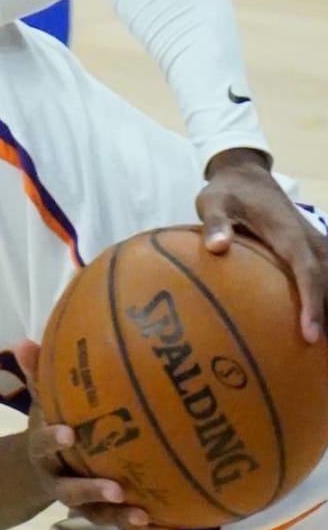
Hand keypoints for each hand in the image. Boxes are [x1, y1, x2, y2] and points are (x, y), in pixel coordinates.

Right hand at [14, 341, 181, 529]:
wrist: (44, 467)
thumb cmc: (50, 425)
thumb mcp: (41, 402)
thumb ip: (37, 374)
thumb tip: (24, 340)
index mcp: (43, 453)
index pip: (41, 446)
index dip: (52, 441)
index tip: (69, 433)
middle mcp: (60, 482)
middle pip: (70, 492)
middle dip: (91, 492)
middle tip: (115, 489)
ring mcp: (83, 503)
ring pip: (99, 515)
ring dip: (121, 518)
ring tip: (144, 516)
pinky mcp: (105, 513)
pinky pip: (126, 525)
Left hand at [198, 147, 327, 341]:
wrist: (246, 174)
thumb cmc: (227, 191)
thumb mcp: (213, 201)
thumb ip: (215, 222)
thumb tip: (216, 247)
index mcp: (289, 234)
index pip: (308, 272)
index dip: (313, 303)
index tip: (310, 334)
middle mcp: (309, 241)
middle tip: (322, 354)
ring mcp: (314, 245)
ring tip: (324, 351)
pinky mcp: (311, 251)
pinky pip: (324, 277)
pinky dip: (325, 297)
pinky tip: (320, 326)